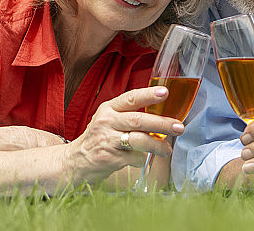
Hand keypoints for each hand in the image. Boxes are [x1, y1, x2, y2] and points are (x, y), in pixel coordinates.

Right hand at [65, 86, 184, 183]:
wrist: (75, 161)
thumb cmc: (98, 138)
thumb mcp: (108, 120)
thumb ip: (129, 115)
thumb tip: (162, 117)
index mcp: (108, 109)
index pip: (131, 98)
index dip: (149, 95)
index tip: (165, 93)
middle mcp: (106, 122)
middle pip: (138, 120)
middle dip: (162, 123)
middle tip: (178, 126)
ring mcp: (107, 140)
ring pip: (138, 140)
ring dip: (157, 145)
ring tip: (167, 150)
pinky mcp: (109, 158)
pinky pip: (134, 158)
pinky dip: (143, 159)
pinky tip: (144, 159)